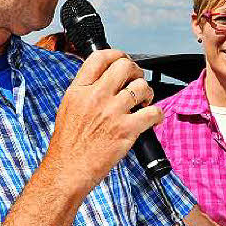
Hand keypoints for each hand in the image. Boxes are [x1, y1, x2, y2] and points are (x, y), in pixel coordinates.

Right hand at [45, 49, 159, 195]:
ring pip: (142, 87)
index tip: (123, 60)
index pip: (100, 57)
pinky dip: (157, 115)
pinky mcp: (127, 130)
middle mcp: (96, 97)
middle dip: (135, 71)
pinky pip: (153, 112)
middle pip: (125, 66)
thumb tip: (104, 78)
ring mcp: (112, 112)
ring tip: (144, 102)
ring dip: (147, 93)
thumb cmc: (68, 144)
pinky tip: (152, 119)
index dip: (116, 55)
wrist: (68, 170)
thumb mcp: (68, 107)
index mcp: (79, 90)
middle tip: (136, 81)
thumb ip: (85, 90)